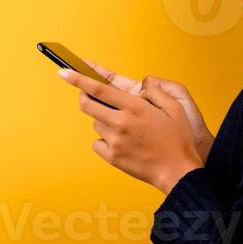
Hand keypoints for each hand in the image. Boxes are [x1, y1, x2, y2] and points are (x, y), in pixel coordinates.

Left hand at [56, 68, 202, 192]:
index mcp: (135, 108)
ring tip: (124, 126)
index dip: (78, 78)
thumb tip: (143, 85)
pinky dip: (105, 139)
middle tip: (91, 95)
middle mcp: (121, 123)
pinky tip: (121, 141)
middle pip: (87, 105)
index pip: (99, 89)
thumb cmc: (178, 140)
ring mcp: (114, 141)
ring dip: (104, 120)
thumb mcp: (176, 108)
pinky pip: (98, 142)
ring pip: (96, 123)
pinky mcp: (112, 156)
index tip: (64, 72)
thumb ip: (157, 91)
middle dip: (84, 96)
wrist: (177, 171)